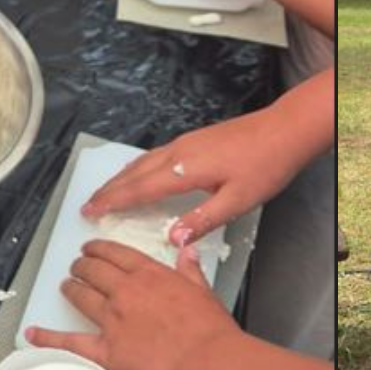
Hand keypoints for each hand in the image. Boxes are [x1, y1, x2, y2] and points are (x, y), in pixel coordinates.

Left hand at [25, 240, 237, 369]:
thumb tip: (187, 252)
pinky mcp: (106, 351)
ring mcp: (113, 321)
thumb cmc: (212, 333)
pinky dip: (48, 337)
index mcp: (152, 275)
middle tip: (78, 266)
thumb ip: (190, 270)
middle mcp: (127, 292)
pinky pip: (70, 342)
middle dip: (82, 265)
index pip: (117, 254)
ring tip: (66, 286)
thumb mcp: (204, 292)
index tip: (94, 249)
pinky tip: (33, 333)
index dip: (100, 249)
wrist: (206, 365)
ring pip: (81, 296)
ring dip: (71, 288)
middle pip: (94, 270)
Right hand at [82, 106, 301, 244]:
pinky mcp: (194, 139)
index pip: (140, 189)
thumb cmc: (265, 166)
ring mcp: (186, 142)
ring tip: (104, 193)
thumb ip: (203, 220)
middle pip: (134, 173)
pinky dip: (138, 168)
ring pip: (143, 161)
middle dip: (108, 190)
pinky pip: (155, 155)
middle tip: (86, 206)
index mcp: (185, 169)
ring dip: (120, 178)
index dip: (112, 202)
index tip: (89, 213)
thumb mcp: (237, 201)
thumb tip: (171, 239)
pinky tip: (139, 174)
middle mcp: (179, 152)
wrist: (284, 130)